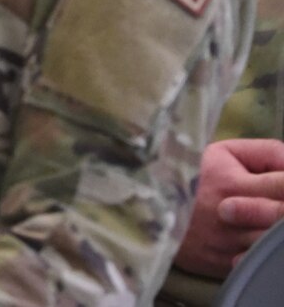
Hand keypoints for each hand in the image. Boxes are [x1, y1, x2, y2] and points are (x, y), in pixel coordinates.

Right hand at [175, 139, 283, 278]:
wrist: (145, 202)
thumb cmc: (188, 171)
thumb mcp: (223, 152)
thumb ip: (266, 153)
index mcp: (233, 185)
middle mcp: (233, 217)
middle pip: (282, 218)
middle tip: (278, 200)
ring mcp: (230, 244)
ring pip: (273, 243)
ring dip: (276, 231)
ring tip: (268, 218)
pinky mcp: (226, 263)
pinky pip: (257, 262)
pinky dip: (264, 254)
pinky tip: (260, 241)